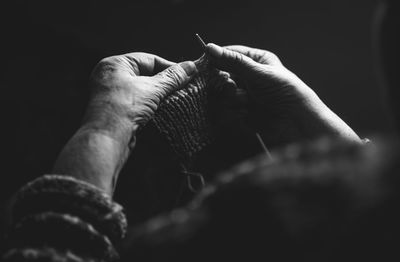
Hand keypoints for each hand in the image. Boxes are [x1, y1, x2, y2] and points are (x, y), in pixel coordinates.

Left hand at [53, 53, 196, 194]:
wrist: (107, 140)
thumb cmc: (123, 108)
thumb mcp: (152, 89)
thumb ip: (173, 77)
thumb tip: (191, 67)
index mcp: (115, 64)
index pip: (149, 59)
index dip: (170, 66)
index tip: (187, 73)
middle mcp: (111, 77)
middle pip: (146, 74)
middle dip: (165, 82)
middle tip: (184, 87)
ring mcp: (112, 95)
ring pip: (143, 90)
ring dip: (159, 95)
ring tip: (177, 99)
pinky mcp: (117, 112)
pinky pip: (138, 104)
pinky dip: (151, 106)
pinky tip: (163, 110)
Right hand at [206, 44, 360, 146]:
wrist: (296, 123)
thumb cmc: (285, 92)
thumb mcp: (259, 73)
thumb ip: (234, 62)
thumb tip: (210, 48)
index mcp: (255, 61)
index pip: (228, 54)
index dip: (216, 59)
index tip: (207, 63)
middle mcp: (246, 77)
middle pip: (219, 76)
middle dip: (225, 84)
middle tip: (232, 87)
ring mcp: (242, 96)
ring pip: (220, 95)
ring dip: (232, 100)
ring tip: (247, 103)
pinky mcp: (239, 113)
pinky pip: (224, 111)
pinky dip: (234, 113)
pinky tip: (247, 114)